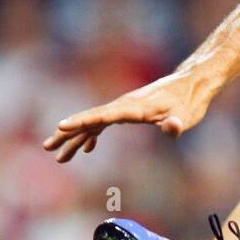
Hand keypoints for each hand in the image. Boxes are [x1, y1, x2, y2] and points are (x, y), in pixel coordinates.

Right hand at [43, 68, 215, 161]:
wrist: (192, 84)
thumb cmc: (189, 101)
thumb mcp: (187, 116)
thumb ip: (177, 123)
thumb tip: (173, 128)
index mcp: (133, 107)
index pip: (103, 115)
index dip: (82, 122)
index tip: (61, 126)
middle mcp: (124, 106)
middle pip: (91, 119)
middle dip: (68, 133)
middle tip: (47, 147)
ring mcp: (124, 108)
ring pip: (94, 122)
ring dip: (75, 137)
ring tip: (58, 155)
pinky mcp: (128, 111)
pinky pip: (104, 123)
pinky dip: (92, 135)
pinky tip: (87, 148)